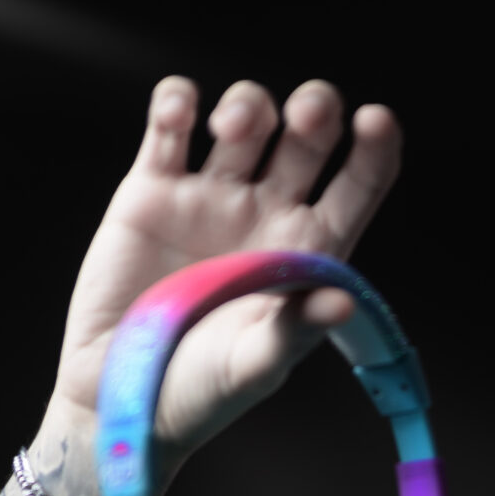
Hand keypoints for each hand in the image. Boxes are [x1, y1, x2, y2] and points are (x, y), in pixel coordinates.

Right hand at [45, 75, 402, 465]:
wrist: (118, 394)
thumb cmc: (198, 389)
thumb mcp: (252, 366)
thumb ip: (295, 330)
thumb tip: (342, 302)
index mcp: (305, 254)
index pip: (356, 188)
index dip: (374, 151)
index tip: (377, 121)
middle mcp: (265, 216)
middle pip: (305, 137)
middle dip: (314, 110)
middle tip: (307, 114)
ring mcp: (210, 197)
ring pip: (245, 117)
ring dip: (248, 104)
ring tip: (231, 130)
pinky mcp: (151, 189)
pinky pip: (169, 125)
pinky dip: (177, 102)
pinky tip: (181, 114)